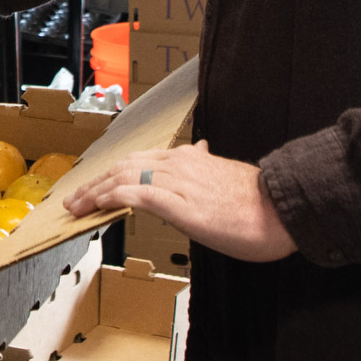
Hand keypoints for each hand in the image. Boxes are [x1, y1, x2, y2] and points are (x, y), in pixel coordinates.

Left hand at [63, 140, 296, 261]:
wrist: (285, 210)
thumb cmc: (261, 203)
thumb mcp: (227, 179)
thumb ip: (208, 166)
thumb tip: (201, 151)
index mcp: (190, 159)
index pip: (139, 160)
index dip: (112, 174)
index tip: (94, 187)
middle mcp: (180, 164)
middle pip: (124, 166)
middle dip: (95, 183)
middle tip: (74, 200)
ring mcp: (179, 182)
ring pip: (124, 177)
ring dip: (95, 192)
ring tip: (76, 207)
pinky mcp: (181, 204)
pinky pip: (137, 194)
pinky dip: (112, 197)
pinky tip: (99, 206)